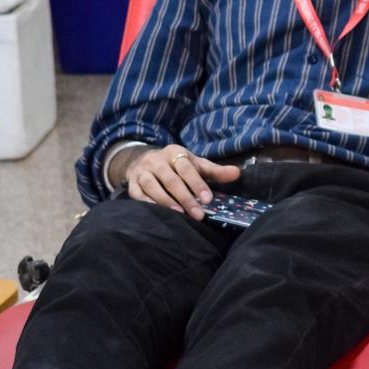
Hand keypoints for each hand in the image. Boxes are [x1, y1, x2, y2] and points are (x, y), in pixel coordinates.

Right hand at [125, 144, 240, 217]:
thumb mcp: (195, 164)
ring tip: (179, 214)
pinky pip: (137, 194)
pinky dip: (147, 203)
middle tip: (198, 215)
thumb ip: (215, 171)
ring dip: (166, 201)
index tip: (208, 199)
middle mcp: (156, 160)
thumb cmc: (176, 166)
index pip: (187, 168)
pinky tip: (158, 213)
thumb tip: (237, 173)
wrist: (144, 160)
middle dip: (185, 198)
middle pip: (171, 179)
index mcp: (175, 153)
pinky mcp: (131, 183)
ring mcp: (142, 171)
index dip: (197, 183)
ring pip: (152, 186)